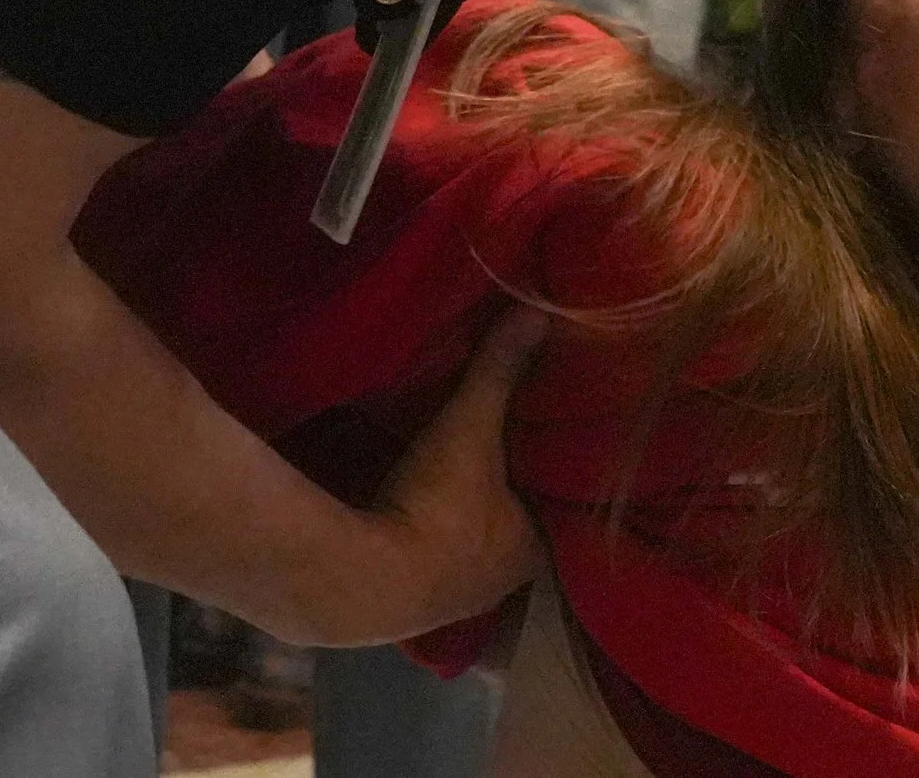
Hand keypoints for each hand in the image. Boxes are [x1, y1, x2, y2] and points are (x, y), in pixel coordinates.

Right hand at [310, 306, 551, 646]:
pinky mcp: (400, 606)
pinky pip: (422, 564)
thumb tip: (537, 311)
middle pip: (511, 536)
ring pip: (466, 554)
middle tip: (507, 461)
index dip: (554, 488)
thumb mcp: (469, 428)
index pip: (559, 517)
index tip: (553, 455)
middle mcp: (497, 586)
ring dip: (460, 525)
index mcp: (532, 552)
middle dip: (506, 502)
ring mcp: (448, 605)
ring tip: (463, 484)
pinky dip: (421, 541)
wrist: (359, 580)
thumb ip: (498, 372)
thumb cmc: (437, 508)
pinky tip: (412, 515)